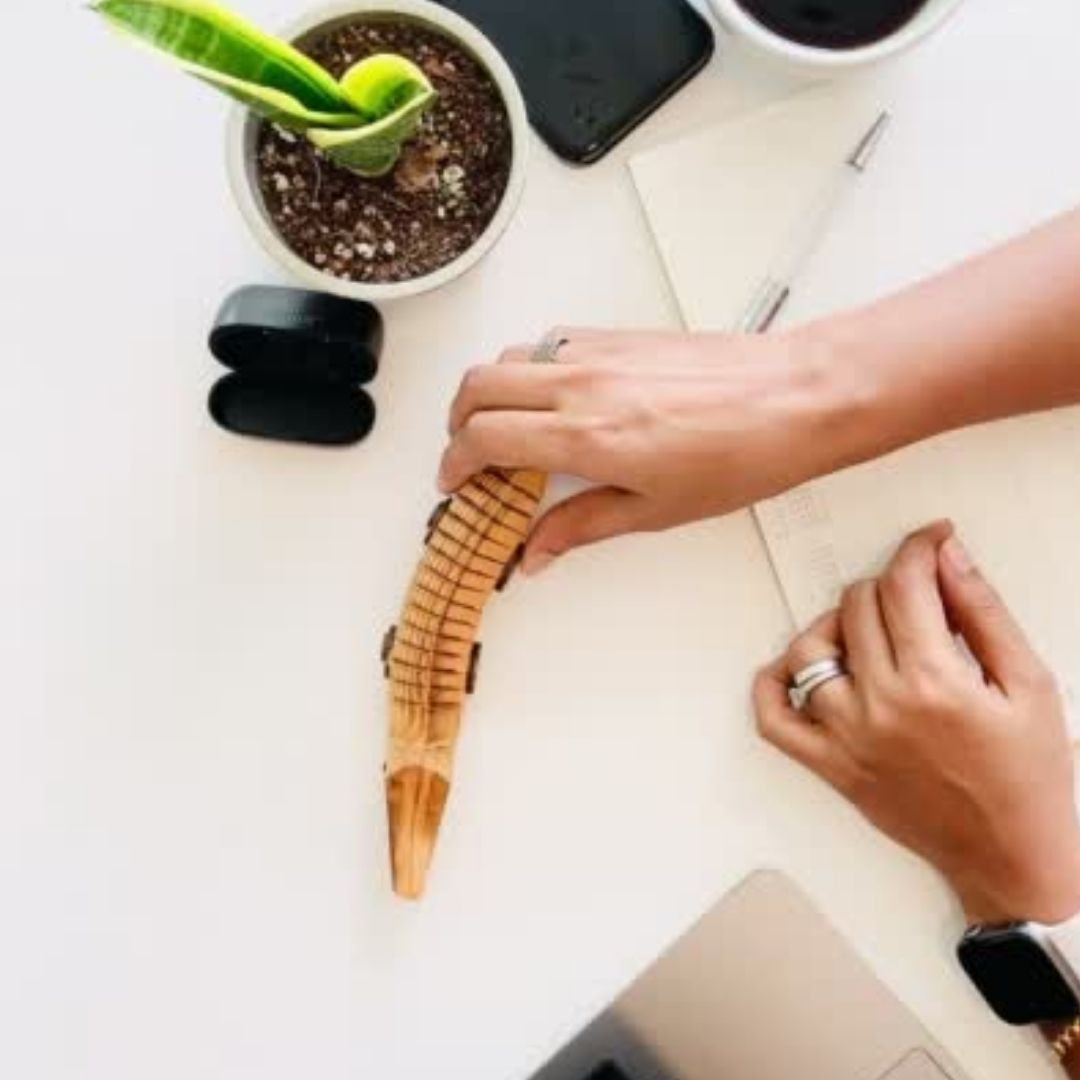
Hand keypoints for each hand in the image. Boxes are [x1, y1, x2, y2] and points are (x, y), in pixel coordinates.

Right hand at [439, 328, 861, 574]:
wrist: (797, 397)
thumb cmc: (744, 453)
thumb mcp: (656, 510)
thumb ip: (582, 527)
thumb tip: (537, 551)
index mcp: (585, 435)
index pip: (483, 438)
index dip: (454, 463)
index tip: (456, 483)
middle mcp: (582, 384)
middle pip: (476, 387)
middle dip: (456, 423)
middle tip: (469, 456)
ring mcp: (599, 352)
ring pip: (508, 357)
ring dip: (489, 391)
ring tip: (506, 427)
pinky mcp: (620, 334)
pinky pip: (549, 341)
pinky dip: (530, 368)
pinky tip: (554, 397)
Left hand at [754, 523, 1079, 924]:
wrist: (1011, 857)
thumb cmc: (1029, 777)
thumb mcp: (1029, 685)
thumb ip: (984, 613)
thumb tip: (950, 559)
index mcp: (935, 683)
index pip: (904, 585)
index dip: (918, 549)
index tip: (931, 542)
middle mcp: (881, 706)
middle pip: (857, 607)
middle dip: (889, 583)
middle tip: (916, 591)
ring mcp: (847, 737)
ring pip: (809, 651)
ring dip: (834, 624)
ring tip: (867, 627)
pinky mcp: (831, 766)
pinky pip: (774, 720)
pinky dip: (773, 685)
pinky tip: (796, 668)